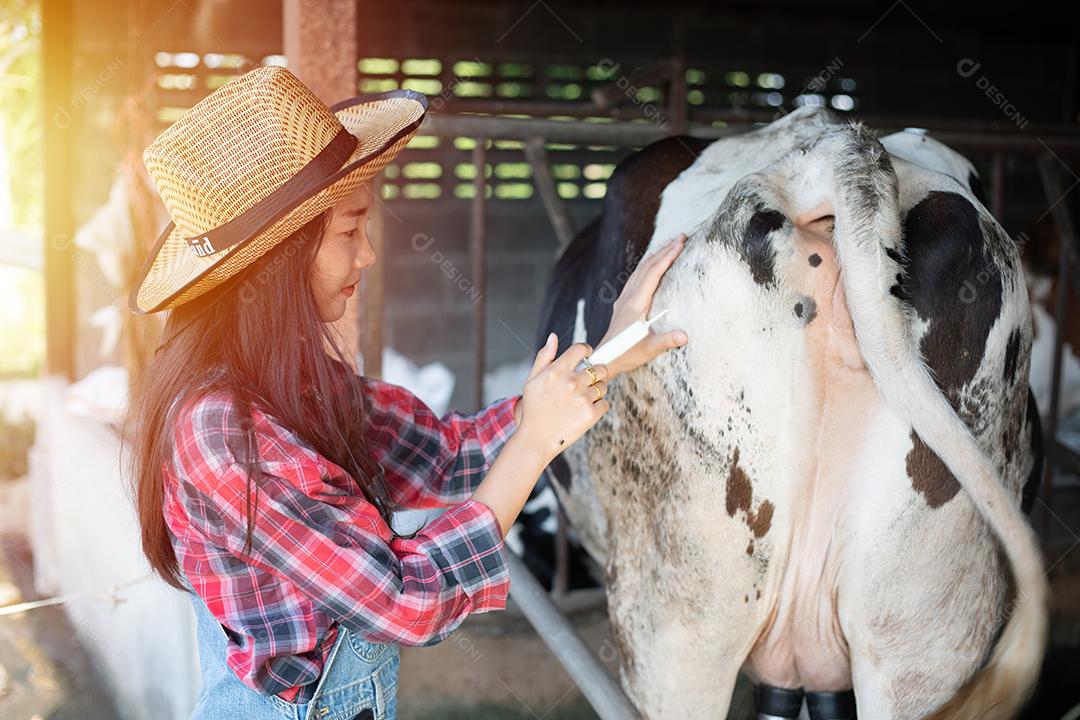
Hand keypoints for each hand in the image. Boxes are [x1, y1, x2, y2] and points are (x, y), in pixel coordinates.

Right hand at [514, 333, 610, 461]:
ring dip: (596, 391)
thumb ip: (545, 356)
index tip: (586, 357)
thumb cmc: (534, 408)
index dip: (586, 351)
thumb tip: (553, 336)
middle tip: (586, 382)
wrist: (536, 439)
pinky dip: (597, 407)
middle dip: (596, 373)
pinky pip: (604, 403)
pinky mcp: (591, 414)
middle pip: (599, 368)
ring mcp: (583, 398)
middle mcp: (572, 382)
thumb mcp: (532, 380)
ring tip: (581, 400)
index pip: (581, 350)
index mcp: (557, 370)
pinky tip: (583, 411)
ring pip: (603, 386)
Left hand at [600, 233, 689, 375]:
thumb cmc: (626, 355)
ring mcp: (624, 299)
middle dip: (665, 250)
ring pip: (640, 270)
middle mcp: (629, 297)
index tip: (681, 243)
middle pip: (647, 267)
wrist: (605, 358)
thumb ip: (666, 341)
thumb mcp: (648, 349)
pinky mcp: (622, 304)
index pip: (654, 273)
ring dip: (655, 256)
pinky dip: (647, 266)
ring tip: (669, 245)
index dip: (668, 256)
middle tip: (681, 237)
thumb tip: (684, 336)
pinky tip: (651, 266)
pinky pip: (635, 277)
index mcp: (636, 303)